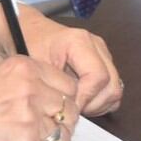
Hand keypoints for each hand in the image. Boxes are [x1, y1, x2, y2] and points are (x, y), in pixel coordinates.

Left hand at [0, 4, 122, 116]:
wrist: (25, 31)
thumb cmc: (27, 44)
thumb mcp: (35, 66)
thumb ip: (54, 85)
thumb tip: (71, 109)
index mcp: (79, 41)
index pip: (98, 77)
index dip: (85, 98)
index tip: (68, 106)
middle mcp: (96, 46)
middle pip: (112, 86)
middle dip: (93, 104)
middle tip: (72, 109)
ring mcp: (102, 54)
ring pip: (114, 90)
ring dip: (97, 105)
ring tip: (74, 105)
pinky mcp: (102, 63)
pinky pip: (111, 90)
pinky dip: (99, 101)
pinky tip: (80, 101)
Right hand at [0, 55, 80, 140]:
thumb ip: (30, 80)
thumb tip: (57, 94)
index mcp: (25, 70)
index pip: (69, 85)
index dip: (65, 98)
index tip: (58, 104)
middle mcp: (31, 93)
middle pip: (70, 111)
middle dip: (62, 120)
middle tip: (47, 124)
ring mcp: (30, 123)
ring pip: (61, 136)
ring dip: (50, 139)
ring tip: (28, 136)